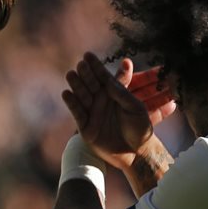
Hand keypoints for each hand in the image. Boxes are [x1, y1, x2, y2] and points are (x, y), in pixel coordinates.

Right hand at [62, 53, 176, 167]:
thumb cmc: (140, 129)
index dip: (96, 66)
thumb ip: (123, 94)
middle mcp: (102, 101)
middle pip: (91, 84)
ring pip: (82, 96)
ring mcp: (93, 113)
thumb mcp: (136, 108)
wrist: (136, 153)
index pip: (104, 76)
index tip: (88, 55)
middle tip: (81, 64)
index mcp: (115, 94)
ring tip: (71, 74)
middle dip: (86, 74)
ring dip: (76, 85)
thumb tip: (108, 81)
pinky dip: (72, 103)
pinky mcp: (86, 127)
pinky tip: (67, 93)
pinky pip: (77, 114)